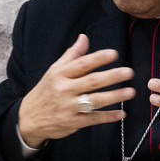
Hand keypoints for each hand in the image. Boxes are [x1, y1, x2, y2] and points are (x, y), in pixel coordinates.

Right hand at [16, 34, 131, 146]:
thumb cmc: (46, 91)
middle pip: (91, 82)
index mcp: (60, 74)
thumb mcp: (54, 71)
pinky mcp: (72, 122)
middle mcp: (64, 90)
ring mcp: (68, 107)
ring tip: (130, 92)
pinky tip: (121, 113)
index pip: (81, 64)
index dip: (98, 58)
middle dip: (111, 76)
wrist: (28, 118)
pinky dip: (108, 117)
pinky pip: (93, 119)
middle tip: (128, 72)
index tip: (114, 54)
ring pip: (94, 101)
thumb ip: (72, 55)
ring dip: (114, 96)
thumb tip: (84, 37)